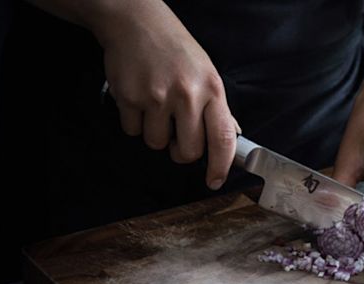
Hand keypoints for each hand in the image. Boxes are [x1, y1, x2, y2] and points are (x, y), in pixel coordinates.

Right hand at [95, 1, 236, 189]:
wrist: (137, 23)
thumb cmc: (175, 49)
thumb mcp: (207, 73)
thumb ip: (218, 107)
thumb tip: (233, 134)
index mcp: (212, 90)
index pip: (223, 139)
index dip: (220, 167)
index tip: (215, 181)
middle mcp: (187, 95)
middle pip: (188, 151)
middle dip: (181, 151)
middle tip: (178, 135)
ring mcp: (157, 97)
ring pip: (157, 144)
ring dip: (156, 134)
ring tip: (156, 107)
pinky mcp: (129, 97)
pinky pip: (132, 131)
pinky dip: (134, 122)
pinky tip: (139, 99)